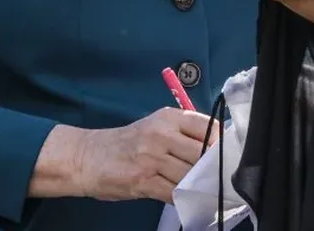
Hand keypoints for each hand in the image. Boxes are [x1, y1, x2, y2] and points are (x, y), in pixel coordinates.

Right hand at [76, 108, 215, 203]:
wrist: (87, 157)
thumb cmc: (129, 142)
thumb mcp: (157, 125)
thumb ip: (185, 132)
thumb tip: (218, 145)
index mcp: (169, 117)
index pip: (207, 127)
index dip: (220, 143)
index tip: (226, 154)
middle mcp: (161, 134)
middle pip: (201, 153)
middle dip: (211, 167)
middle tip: (218, 175)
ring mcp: (151, 158)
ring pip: (189, 174)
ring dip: (198, 184)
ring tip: (204, 188)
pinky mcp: (142, 181)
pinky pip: (172, 191)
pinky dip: (182, 196)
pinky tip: (184, 196)